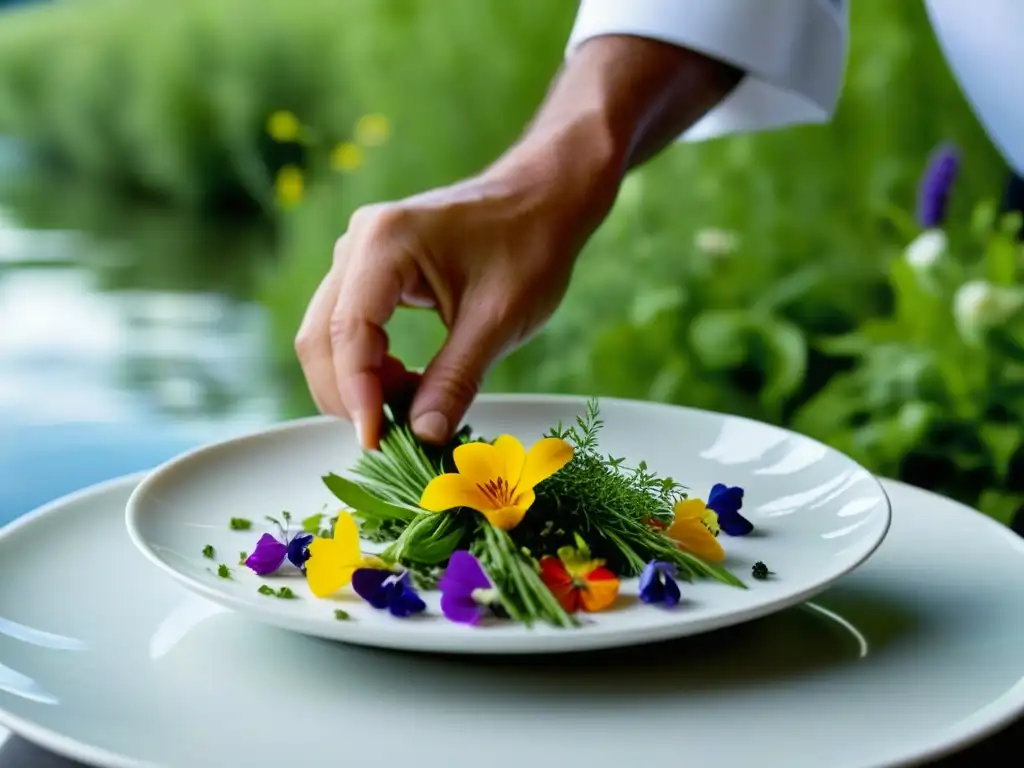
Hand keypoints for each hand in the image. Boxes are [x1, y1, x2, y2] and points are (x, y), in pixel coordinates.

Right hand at [295, 34, 740, 448]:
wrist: (543, 198)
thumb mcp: (498, 320)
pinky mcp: (369, 267)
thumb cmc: (530, 247)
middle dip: (350, 396)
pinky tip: (406, 382)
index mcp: (385, 244)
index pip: (347, 335)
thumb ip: (455, 380)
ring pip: (327, 335)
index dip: (357, 396)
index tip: (377, 441)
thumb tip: (421, 437)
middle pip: (322, 338)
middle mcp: (358, 242)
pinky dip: (366, 364)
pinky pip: (346, 325)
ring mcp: (358, 252)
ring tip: (409, 406)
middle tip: (396, 434)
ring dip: (357, 383)